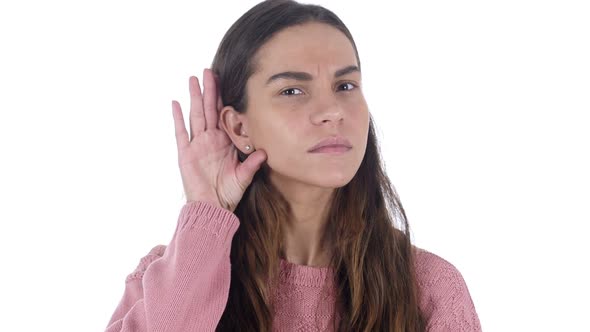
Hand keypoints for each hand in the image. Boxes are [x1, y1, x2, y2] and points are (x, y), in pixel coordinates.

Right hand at [171, 68, 266, 211]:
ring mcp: (197, 145)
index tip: (227, 80)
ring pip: (196, 115)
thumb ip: (252, 164)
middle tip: (209, 70)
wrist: (212, 207)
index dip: (224, 98)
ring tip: (193, 79)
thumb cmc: (228, 193)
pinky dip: (178, 118)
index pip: (224, 115)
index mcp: (224, 142)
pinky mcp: (185, 153)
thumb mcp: (243, 176)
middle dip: (209, 90)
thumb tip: (265, 152)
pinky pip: (181, 132)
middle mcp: (210, 139)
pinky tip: (175, 103)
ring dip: (194, 97)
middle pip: (209, 109)